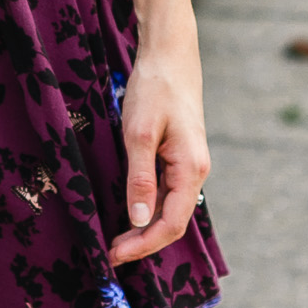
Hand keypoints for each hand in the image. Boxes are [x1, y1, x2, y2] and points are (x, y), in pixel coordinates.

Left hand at [106, 32, 210, 268]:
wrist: (169, 53)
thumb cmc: (154, 88)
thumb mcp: (139, 133)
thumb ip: (141, 179)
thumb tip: (140, 221)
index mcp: (191, 169)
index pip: (172, 224)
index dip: (144, 245)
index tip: (115, 255)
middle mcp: (195, 170)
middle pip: (173, 220)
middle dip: (144, 241)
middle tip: (111, 252)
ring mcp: (188, 162)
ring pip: (170, 206)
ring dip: (146, 225)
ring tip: (117, 237)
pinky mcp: (179, 153)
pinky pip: (167, 189)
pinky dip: (149, 205)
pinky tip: (131, 208)